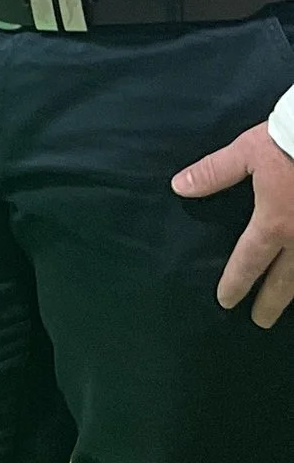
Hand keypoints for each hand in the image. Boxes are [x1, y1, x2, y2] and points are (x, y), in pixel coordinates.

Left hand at [173, 125, 293, 325]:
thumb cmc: (289, 141)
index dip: (236, 283)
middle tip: (260, 321)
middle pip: (284, 281)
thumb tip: (179, 187)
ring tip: (287, 308)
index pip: (249, 261)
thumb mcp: (246, 152)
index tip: (226, 301)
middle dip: (270, 302)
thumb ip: (214, 173)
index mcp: (275, 223)